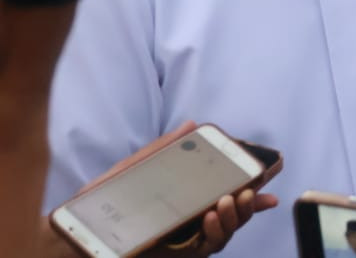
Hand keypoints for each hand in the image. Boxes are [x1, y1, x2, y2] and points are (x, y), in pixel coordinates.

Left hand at [71, 123, 278, 257]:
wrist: (70, 235)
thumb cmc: (99, 203)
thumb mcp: (133, 170)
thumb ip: (163, 149)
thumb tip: (191, 124)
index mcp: (184, 203)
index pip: (226, 196)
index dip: (252, 190)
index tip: (272, 178)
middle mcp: (188, 225)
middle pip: (232, 217)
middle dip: (249, 203)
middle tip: (250, 189)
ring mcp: (183, 242)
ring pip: (225, 234)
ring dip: (236, 217)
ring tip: (229, 199)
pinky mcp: (174, 255)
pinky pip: (206, 247)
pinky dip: (216, 231)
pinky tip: (213, 214)